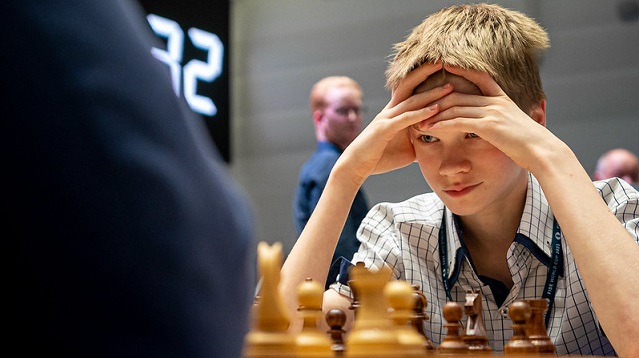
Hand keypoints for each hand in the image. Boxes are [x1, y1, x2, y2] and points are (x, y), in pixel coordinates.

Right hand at [338, 63, 453, 182]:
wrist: (356, 167)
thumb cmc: (379, 158)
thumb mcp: (406, 149)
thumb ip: (420, 142)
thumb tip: (439, 145)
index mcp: (394, 113)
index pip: (410, 89)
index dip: (424, 77)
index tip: (443, 69)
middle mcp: (389, 111)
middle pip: (410, 86)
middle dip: (427, 73)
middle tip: (445, 63)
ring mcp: (386, 118)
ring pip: (411, 101)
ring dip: (431, 94)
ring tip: (449, 87)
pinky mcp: (384, 129)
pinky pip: (406, 119)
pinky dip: (421, 113)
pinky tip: (435, 109)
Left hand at [423, 65, 556, 172]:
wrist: (542, 150)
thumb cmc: (529, 143)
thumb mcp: (515, 125)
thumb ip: (502, 119)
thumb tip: (496, 124)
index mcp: (502, 99)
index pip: (480, 77)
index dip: (462, 69)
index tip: (445, 64)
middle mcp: (496, 102)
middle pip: (459, 95)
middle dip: (437, 99)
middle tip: (420, 104)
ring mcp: (492, 112)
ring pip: (456, 108)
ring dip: (435, 114)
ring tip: (419, 119)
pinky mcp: (488, 126)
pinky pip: (459, 122)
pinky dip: (442, 124)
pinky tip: (430, 128)